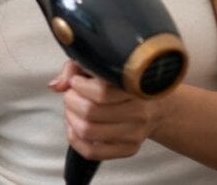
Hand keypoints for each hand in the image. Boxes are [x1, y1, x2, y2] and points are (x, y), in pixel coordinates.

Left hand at [48, 60, 169, 160]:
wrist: (158, 105)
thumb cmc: (125, 81)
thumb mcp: (104, 64)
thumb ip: (77, 67)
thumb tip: (57, 85)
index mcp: (136, 85)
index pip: (101, 92)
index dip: (79, 85)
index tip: (76, 80)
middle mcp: (140, 111)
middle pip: (91, 112)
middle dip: (71, 100)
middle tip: (71, 94)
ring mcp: (135, 133)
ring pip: (89, 131)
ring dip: (71, 118)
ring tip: (72, 108)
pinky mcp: (129, 149)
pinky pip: (92, 151)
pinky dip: (75, 139)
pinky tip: (74, 126)